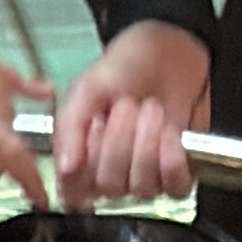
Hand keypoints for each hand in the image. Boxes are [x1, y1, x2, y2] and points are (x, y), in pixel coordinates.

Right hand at [50, 18, 213, 205]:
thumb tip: (64, 167)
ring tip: (150, 109)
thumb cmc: (126, 66)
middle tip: (127, 105)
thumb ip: (69, 125)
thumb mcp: (87, 86)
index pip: (73, 190)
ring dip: (147, 142)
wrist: (170, 51)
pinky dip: (173, 159)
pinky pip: (174, 188)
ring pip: (142, 187)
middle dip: (121, 141)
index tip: (95, 124)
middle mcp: (109, 173)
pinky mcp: (177, 175)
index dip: (86, 161)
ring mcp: (144, 177)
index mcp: (79, 157)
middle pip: (110, 186)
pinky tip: (170, 132)